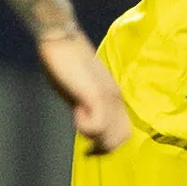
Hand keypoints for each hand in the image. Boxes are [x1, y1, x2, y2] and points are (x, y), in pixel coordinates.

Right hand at [36, 31, 131, 152]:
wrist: (61, 38)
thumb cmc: (66, 61)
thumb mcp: (79, 89)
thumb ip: (86, 105)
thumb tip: (85, 120)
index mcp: (114, 98)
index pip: (124, 133)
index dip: (108, 144)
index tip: (89, 146)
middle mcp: (116, 99)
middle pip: (122, 139)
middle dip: (101, 146)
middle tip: (83, 140)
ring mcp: (108, 97)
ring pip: (111, 137)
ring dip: (91, 135)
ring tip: (77, 117)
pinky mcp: (96, 95)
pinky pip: (98, 126)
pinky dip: (84, 125)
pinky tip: (75, 111)